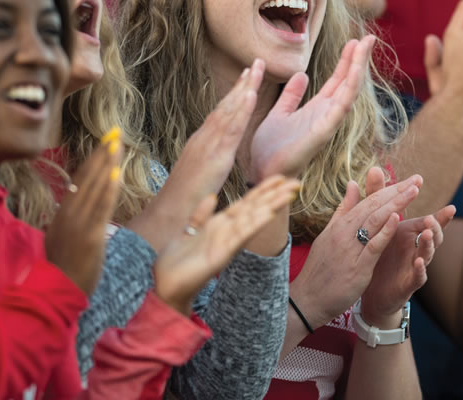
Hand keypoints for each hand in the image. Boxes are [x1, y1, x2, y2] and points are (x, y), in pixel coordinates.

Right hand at [44, 129, 122, 294]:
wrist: (58, 291)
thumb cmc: (63, 267)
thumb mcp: (61, 235)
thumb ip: (69, 216)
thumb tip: (75, 197)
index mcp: (63, 212)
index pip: (80, 179)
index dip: (93, 159)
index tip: (106, 141)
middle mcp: (69, 213)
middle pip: (88, 177)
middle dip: (102, 154)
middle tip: (115, 132)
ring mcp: (79, 224)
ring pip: (95, 188)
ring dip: (107, 164)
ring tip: (117, 144)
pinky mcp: (91, 236)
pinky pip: (101, 208)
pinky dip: (108, 190)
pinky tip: (116, 174)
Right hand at [128, 60, 263, 251]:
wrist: (169, 214)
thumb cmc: (182, 201)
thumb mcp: (198, 176)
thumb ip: (205, 163)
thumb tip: (211, 159)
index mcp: (201, 143)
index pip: (220, 114)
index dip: (233, 96)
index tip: (245, 79)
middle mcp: (203, 138)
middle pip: (225, 106)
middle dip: (241, 85)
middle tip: (256, 64)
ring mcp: (208, 145)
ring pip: (228, 112)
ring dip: (243, 90)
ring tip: (256, 71)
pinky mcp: (215, 155)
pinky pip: (231, 129)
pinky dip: (241, 110)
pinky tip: (250, 96)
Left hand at [153, 175, 299, 313]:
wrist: (166, 286)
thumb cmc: (177, 261)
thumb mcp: (188, 231)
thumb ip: (201, 214)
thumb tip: (212, 196)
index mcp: (220, 225)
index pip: (246, 203)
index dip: (262, 189)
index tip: (279, 177)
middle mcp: (228, 233)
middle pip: (255, 209)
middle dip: (274, 195)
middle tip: (296, 182)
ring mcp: (227, 244)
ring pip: (252, 220)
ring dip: (271, 206)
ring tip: (289, 193)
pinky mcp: (222, 255)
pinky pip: (240, 236)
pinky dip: (254, 224)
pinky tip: (268, 214)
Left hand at [249, 35, 373, 181]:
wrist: (262, 170)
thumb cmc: (270, 148)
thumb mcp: (279, 113)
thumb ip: (291, 96)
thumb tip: (302, 74)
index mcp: (317, 109)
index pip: (337, 80)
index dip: (347, 60)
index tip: (355, 40)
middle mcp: (326, 114)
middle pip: (348, 82)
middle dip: (358, 59)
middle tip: (369, 37)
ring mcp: (328, 122)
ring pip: (349, 90)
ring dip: (358, 68)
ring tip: (365, 45)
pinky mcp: (323, 131)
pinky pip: (340, 106)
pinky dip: (349, 88)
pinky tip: (355, 71)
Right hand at [289, 174, 421, 327]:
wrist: (307, 298)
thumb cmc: (319, 268)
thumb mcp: (328, 234)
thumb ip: (343, 210)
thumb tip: (352, 184)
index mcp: (339, 224)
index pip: (368, 200)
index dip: (389, 189)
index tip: (408, 180)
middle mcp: (344, 232)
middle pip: (374, 206)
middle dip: (397, 191)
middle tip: (417, 179)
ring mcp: (350, 249)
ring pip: (375, 221)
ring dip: (396, 204)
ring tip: (413, 191)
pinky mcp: (357, 267)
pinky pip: (373, 246)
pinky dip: (385, 231)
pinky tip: (397, 218)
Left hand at [359, 167, 456, 325]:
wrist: (370, 291)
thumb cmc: (377, 254)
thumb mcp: (377, 224)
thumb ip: (377, 197)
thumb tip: (376, 168)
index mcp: (408, 233)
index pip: (425, 218)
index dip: (434, 208)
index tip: (439, 196)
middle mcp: (415, 247)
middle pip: (433, 233)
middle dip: (437, 224)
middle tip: (436, 214)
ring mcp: (414, 265)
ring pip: (428, 253)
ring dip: (430, 243)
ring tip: (428, 233)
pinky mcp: (408, 283)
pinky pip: (418, 276)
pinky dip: (420, 269)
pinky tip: (419, 261)